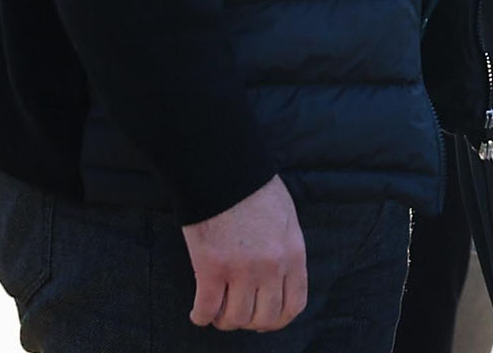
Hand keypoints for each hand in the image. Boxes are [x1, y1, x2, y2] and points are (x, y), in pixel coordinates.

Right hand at [182, 175, 305, 332]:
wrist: (225, 171)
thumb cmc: (254, 190)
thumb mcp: (286, 218)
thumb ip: (286, 251)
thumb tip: (280, 281)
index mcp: (293, 252)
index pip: (294, 305)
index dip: (277, 319)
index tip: (263, 318)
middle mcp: (271, 266)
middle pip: (263, 319)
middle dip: (249, 322)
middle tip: (236, 311)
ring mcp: (241, 268)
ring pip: (234, 320)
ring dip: (223, 320)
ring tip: (217, 309)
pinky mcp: (211, 267)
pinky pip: (206, 311)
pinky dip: (200, 316)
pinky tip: (198, 311)